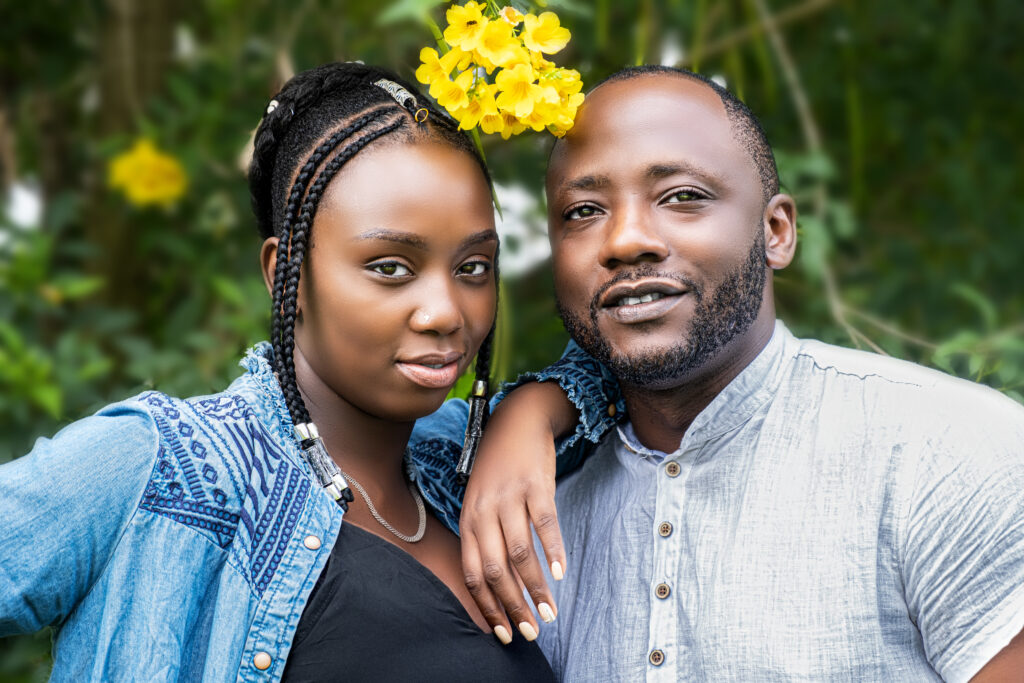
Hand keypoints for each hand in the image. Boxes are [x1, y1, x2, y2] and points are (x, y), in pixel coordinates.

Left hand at [459, 381, 575, 643]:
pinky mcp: (535, 484)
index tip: (503, 633)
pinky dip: (553, 551)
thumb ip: (483, 536)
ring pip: (519, 553)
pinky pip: (544, 524)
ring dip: (536, 588)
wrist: (516, 420)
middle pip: (494, 569)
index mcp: (468, 519)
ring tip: (550, 612)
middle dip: (512, 606)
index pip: (471, 572)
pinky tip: (561, 573)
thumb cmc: (498, 467)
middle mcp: (484, 510)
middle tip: (531, 632)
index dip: (487, 606)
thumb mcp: (480, 500)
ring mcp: (509, 497)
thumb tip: (495, 582)